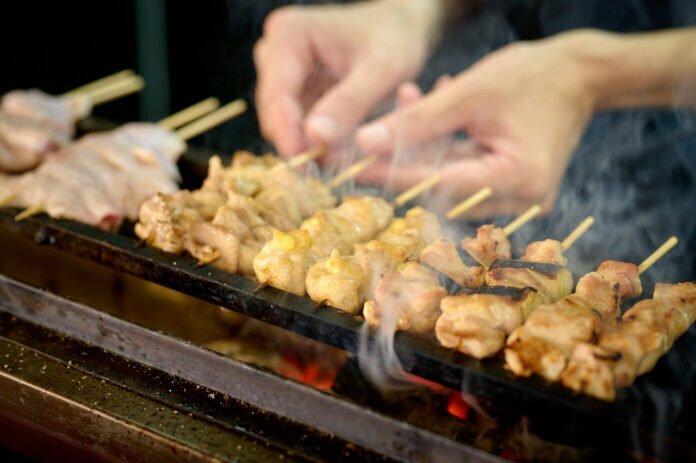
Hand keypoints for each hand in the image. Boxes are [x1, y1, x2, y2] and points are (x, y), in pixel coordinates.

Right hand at [254, 0, 442, 156]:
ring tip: (340, 163)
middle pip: (275, 112)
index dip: (287, 132)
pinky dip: (318, 142)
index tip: (305, 163)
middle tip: (328, 169)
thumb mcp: (381, 69)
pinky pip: (299, 126)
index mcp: (289, 34)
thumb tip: (315, 139)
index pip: (276, 93)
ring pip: (285, 124)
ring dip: (309, 147)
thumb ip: (350, 102)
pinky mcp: (296, 93)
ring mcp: (283, 74)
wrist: (401, 28)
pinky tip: (340, 154)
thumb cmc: (396, 38)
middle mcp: (276, 52)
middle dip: (299, 142)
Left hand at [356, 31, 599, 215]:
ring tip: (406, 101)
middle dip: (405, 159)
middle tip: (367, 140)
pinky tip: (429, 108)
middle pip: (443, 190)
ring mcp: (519, 198)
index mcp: (518, 179)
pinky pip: (465, 172)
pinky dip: (445, 146)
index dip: (395, 174)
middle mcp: (522, 201)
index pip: (441, 185)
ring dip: (424, 146)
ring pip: (450, 180)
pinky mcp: (512, 187)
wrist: (580, 74)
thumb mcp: (469, 94)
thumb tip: (366, 143)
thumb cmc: (533, 77)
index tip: (358, 166)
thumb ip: (417, 122)